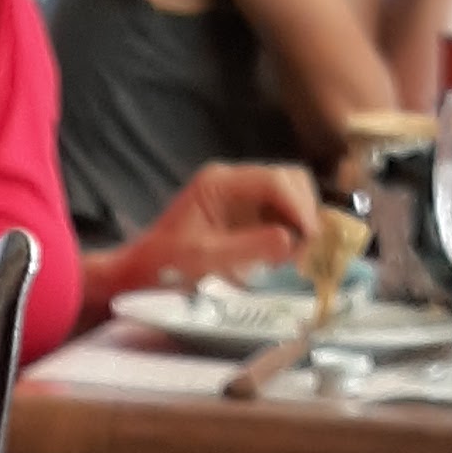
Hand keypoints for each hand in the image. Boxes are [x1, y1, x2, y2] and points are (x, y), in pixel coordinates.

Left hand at [130, 159, 319, 289]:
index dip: (299, 207)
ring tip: (299, 254)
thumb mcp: (207, 261)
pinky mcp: (243, 213)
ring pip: (287, 194)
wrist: (138, 274)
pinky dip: (289, 229)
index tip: (312, 237)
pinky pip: (277, 213)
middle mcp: (233, 180)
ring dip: (299, 220)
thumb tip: (292, 240)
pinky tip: (286, 254)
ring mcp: (239, 195)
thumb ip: (251, 248)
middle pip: (287, 179)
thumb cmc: (165, 268)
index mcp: (220, 182)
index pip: (275, 180)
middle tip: (310, 248)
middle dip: (304, 210)